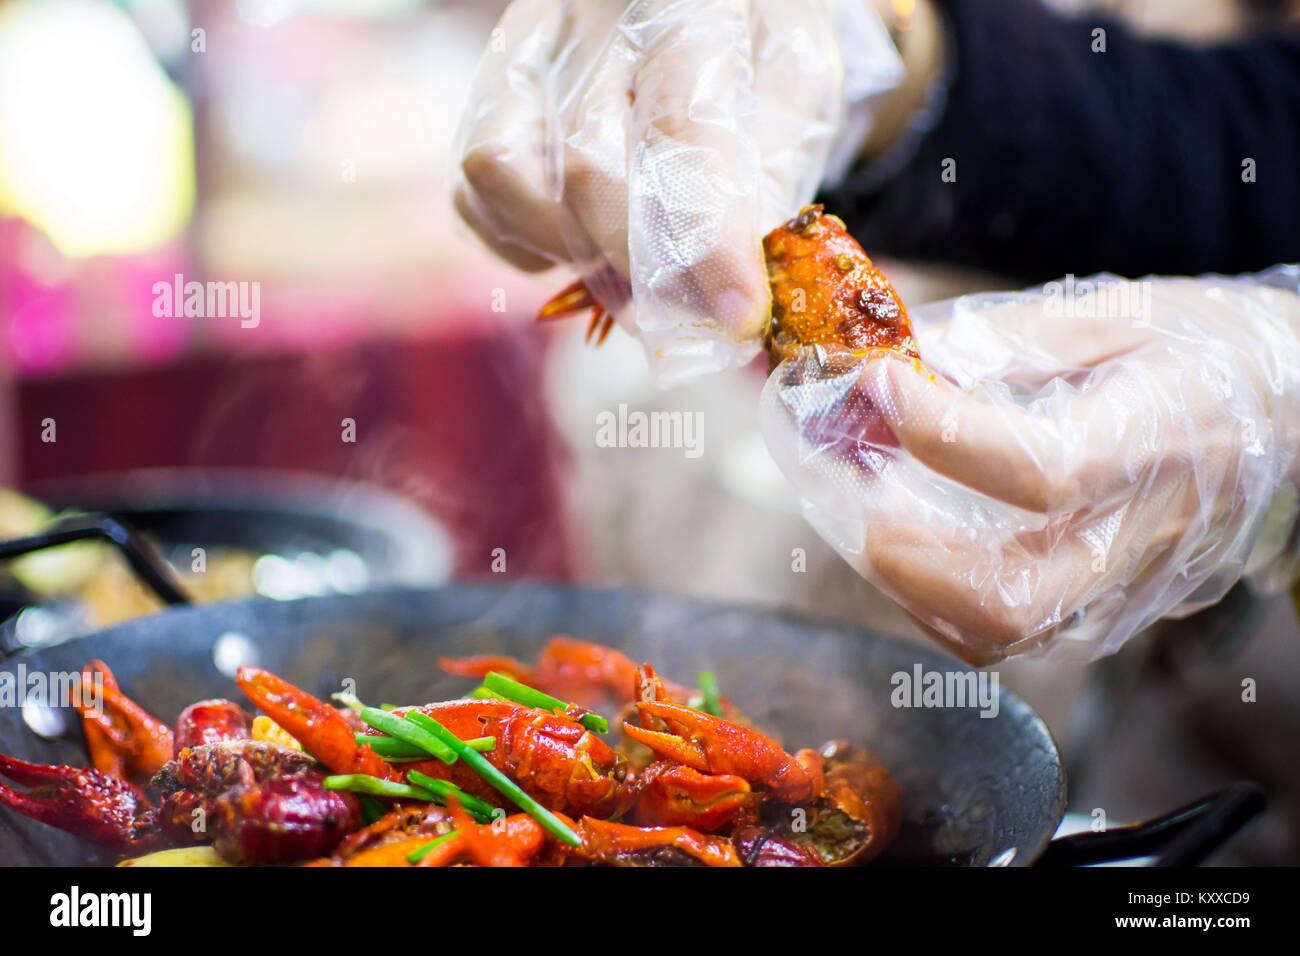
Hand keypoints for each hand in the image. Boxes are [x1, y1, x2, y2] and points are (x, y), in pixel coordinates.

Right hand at [454, 0, 901, 381]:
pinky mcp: (487, 87)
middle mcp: (584, 15)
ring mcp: (522, 49)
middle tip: (684, 313)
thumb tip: (717, 285)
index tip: (737, 314)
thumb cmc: (754, 43)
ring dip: (569, 250)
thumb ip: (763, 173)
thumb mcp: (796, 87)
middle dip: (640, 266)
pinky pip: (474, 187)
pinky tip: (579, 244)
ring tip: (625, 268)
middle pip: (587, 167)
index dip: (707, 242)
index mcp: (681, 4)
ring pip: (503, 173)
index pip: (682, 134)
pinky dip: (522, 240)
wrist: (701, 1)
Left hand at [761, 273, 1299, 663]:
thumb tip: (887, 356)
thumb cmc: (1203, 354)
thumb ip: (998, 341)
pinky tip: (909, 543)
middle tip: (847, 494)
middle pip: (1010, 598)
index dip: (941, 434)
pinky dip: (937, 599)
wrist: (1293, 419)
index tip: (874, 383)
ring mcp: (1127, 588)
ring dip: (905, 584)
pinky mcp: (1112, 613)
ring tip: (861, 513)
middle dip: (901, 557)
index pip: (1040, 468)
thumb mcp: (1115, 314)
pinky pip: (1009, 634)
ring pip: (999, 632)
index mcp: (1155, 438)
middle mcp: (1143, 533)